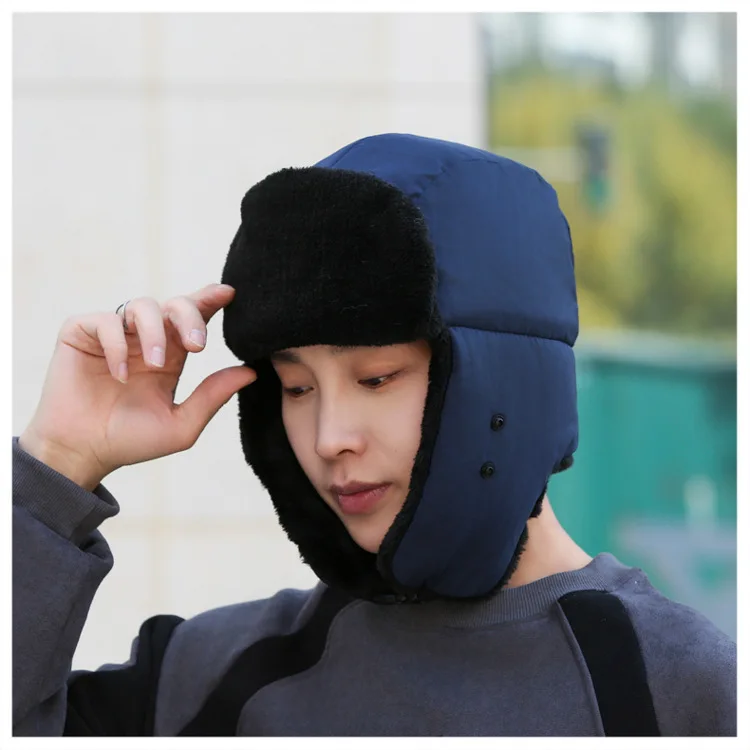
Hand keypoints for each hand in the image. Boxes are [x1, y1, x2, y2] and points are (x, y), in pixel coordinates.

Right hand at [19, 283, 256, 490]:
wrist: (82, 453)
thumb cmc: (130, 441)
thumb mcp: (180, 424)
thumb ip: (212, 396)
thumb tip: (251, 372)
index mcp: (171, 355)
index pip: (194, 318)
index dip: (209, 300)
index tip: (228, 293)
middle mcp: (145, 339)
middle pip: (174, 305)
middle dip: (190, 316)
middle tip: (197, 344)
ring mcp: (114, 334)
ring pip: (141, 306)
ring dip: (154, 332)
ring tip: (154, 363)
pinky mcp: (81, 334)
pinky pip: (104, 321)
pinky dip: (116, 343)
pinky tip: (119, 373)